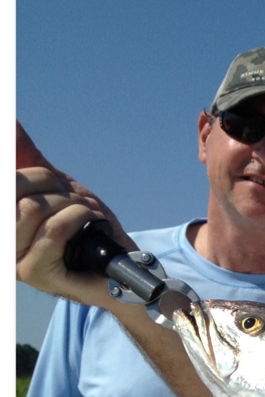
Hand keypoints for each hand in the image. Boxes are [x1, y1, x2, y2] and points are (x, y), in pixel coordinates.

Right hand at [16, 120, 132, 304]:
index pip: (9, 179)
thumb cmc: (86, 229)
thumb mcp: (55, 186)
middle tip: (77, 201)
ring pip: (33, 209)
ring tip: (87, 214)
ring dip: (72, 204)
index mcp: (6, 219)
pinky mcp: (34, 273)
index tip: (57, 185)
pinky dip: (79, 218)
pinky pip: (53, 230)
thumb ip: (28, 158)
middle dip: (56, 188)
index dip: (34, 175)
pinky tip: (93, 223)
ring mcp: (12, 260)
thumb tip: (11, 124)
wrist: (121, 266)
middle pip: (15, 190)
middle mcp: (3, 241)